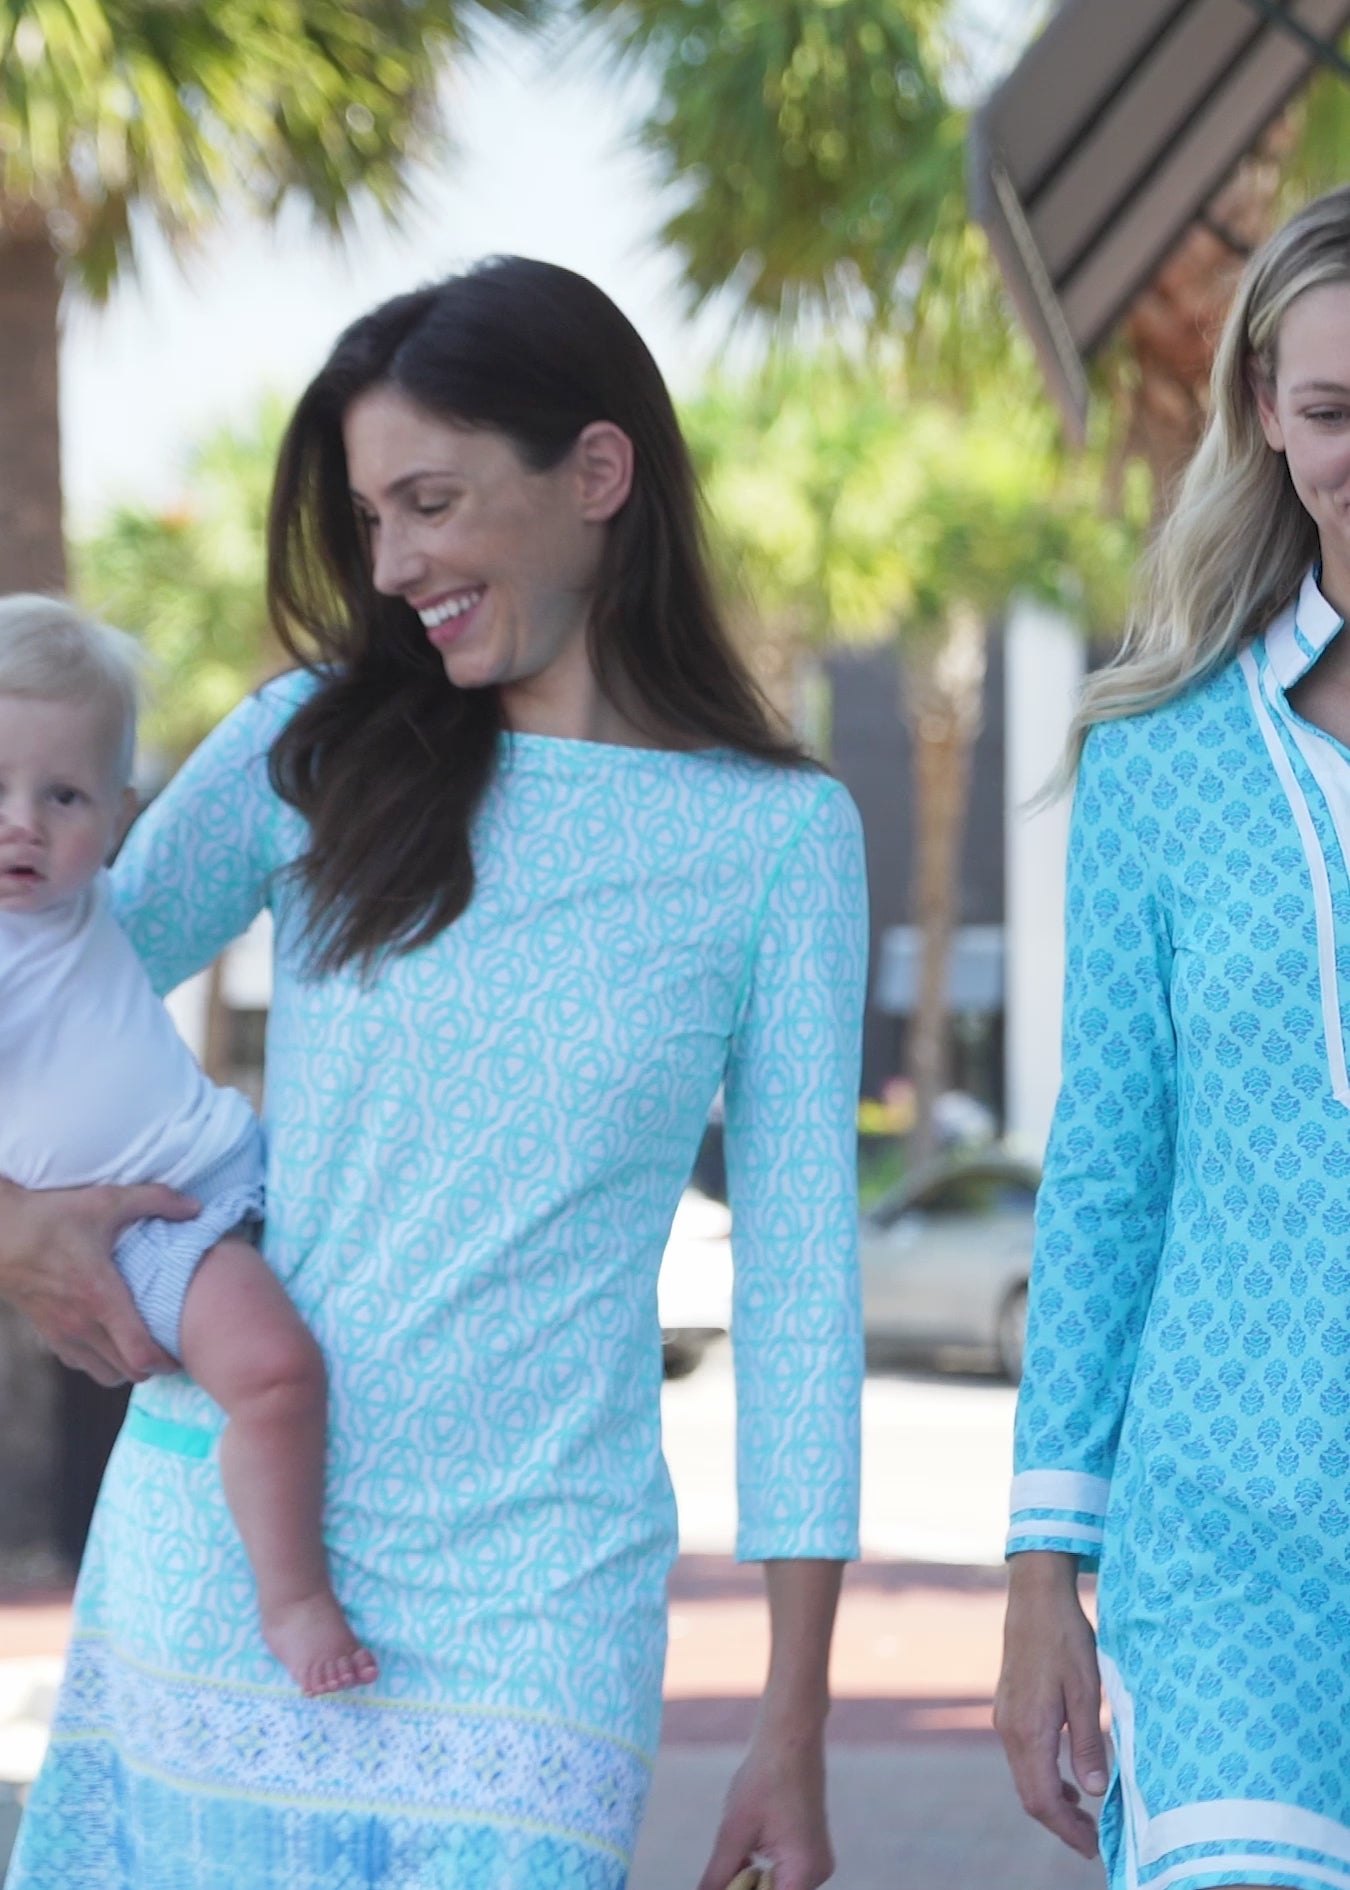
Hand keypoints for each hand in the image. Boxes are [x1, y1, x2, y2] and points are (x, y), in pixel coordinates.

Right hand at [0, 1178, 191, 1383]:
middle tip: (173, 1348)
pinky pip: (81, 1365)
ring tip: (145, 1346)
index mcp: (101, 1298)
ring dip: (128, 1367)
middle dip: (155, 1367)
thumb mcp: (107, 1200)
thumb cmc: (52, 1217)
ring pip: (105, 1374)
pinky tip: (112, 1340)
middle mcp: (82, 1324)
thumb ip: (156, 1200)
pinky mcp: (48, 1334)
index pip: (139, 1354)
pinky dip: (101, 1362)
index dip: (167, 1362)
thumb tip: (196, 1207)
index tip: (185, 1353)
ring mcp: (63, 1334)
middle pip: (129, 1372)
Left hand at [697, 1726, 832, 1889]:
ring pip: (776, 1887)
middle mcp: (817, 1874)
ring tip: (738, 1851)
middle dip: (744, 1887)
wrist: (791, 1738)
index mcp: (804, 1873)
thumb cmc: (764, 1779)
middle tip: (725, 1865)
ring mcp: (816, 1862)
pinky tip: (747, 1848)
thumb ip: (718, 1877)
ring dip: (751, 1879)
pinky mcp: (811, 1849)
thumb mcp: (734, 1832)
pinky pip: (783, 1874)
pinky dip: (762, 1868)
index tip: (722, 1880)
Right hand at [994, 1551, 1106, 1858]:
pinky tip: (1066, 1776)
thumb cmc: (1066, 1638)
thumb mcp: (1087, 1690)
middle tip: (1093, 1839)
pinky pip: (1021, 1756)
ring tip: (1084, 1814)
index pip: (1042, 1799)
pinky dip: (1042, 1777)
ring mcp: (1004, 1717)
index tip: (1093, 1847)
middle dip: (1060, 1823)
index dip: (1067, 1830)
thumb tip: (1093, 1792)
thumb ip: (1087, 1742)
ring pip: (1023, 1777)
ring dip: (1051, 1801)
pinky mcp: (1007, 1707)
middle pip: (1029, 1794)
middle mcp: (1009, 1729)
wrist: (1035, 1596)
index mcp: (1029, 1729)